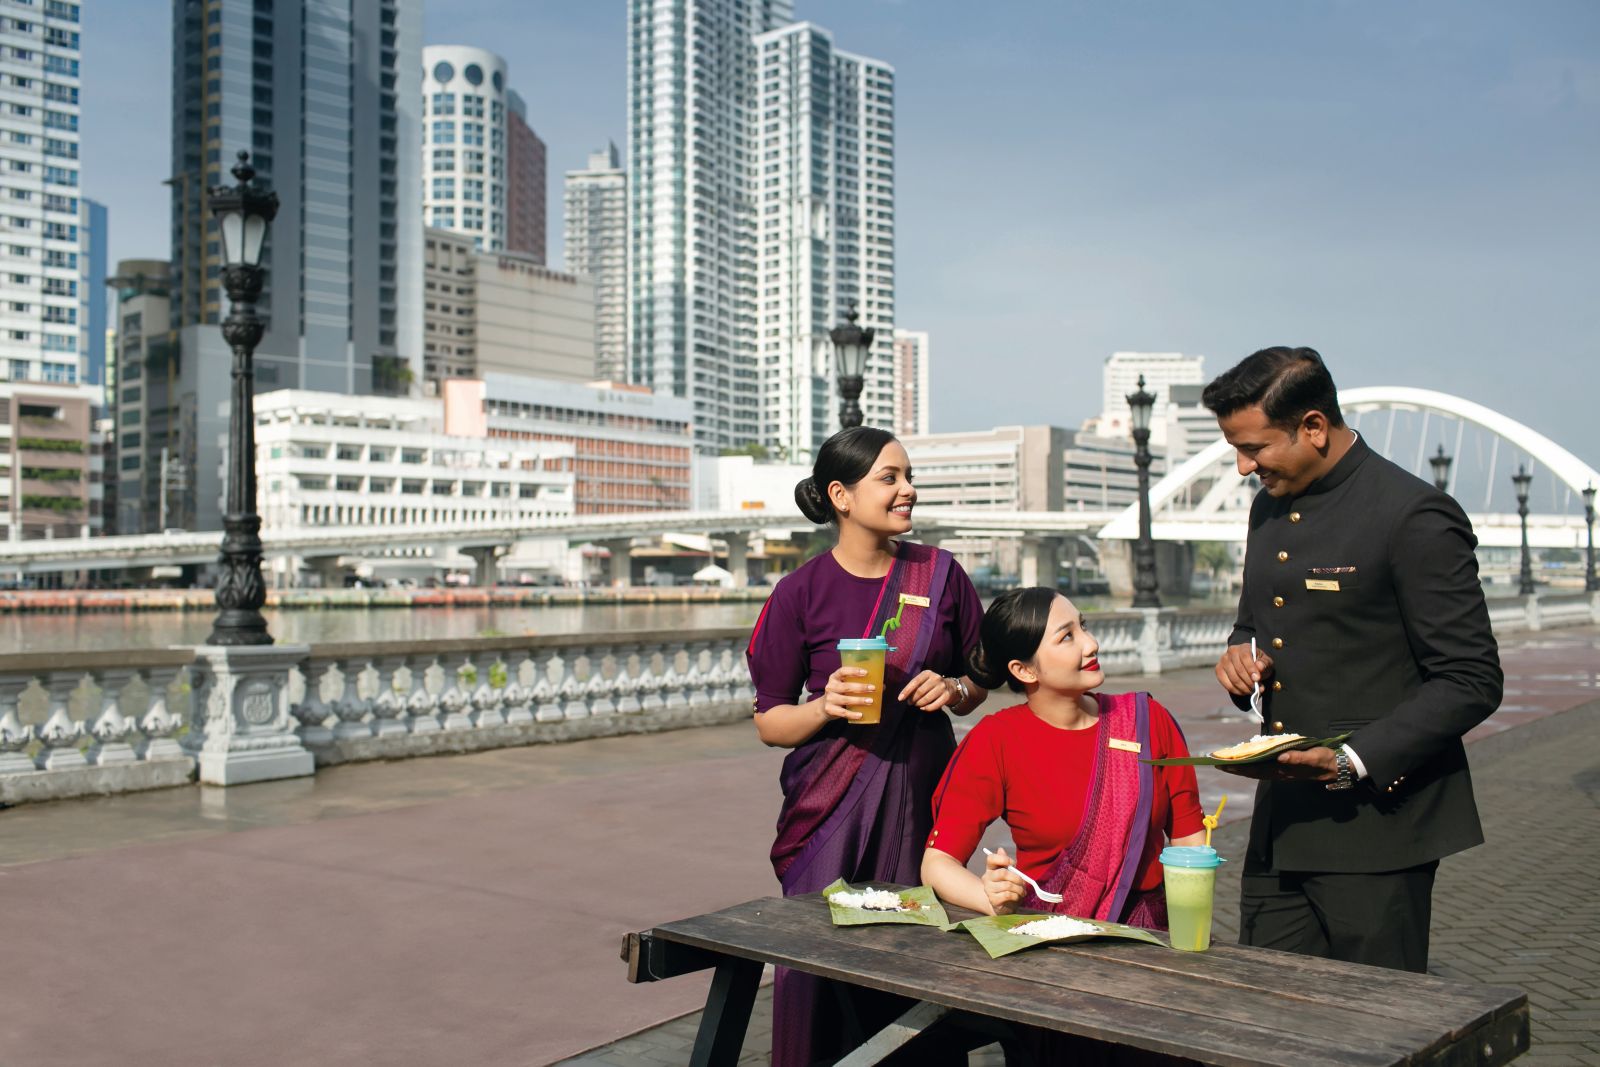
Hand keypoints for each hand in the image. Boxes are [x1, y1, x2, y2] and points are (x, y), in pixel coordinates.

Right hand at [820, 665, 874, 721]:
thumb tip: (882, 686)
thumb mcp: (845, 685)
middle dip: (861, 687)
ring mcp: (829, 699)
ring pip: (846, 699)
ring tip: (870, 701)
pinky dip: (852, 714)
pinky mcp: (830, 709)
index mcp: (834, 677)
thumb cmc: (840, 693)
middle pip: (846, 686)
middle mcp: (830, 687)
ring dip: (859, 700)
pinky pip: (843, 712)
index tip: (866, 672)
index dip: (854, 671)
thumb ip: (859, 683)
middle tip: (873, 688)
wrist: (823, 707)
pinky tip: (861, 715)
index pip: (842, 671)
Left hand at [898, 670, 955, 713]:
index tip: (900, 699)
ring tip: (916, 705)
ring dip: (919, 704)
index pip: (915, 682)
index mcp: (927, 673)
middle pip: (920, 691)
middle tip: (910, 703)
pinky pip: (934, 705)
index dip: (906, 691)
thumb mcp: (924, 680)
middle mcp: (936, 678)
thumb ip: (915, 685)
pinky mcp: (947, 696)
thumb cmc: (932, 685)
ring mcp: (942, 687)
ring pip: (926, 699)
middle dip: (913, 699)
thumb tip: (903, 696)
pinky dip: (927, 708)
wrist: (950, 687)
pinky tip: (923, 708)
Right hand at [981, 847, 1026, 914]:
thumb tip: (1001, 849)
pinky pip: (1008, 895)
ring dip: (1019, 889)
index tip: (1013, 863)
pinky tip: (1017, 897)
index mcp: (990, 869)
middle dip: (1017, 878)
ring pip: (1008, 885)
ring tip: (1022, 891)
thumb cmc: (1007, 887)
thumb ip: (1006, 863)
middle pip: (1002, 873)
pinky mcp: (993, 900)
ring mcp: (988, 890)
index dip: (1003, 859)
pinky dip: (1016, 896)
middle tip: (1023, 882)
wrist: (1003, 906)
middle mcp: (987, 878)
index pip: (991, 859)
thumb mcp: (1008, 874)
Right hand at [1215, 643, 1272, 695]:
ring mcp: (1223, 661)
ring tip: (1253, 691)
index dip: (1251, 668)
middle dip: (1249, 681)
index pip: (1245, 657)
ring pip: (1233, 678)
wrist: (1249, 666)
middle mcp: (1231, 652)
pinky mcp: (1219, 671)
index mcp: (1243, 647)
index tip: (1257, 679)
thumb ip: (1264, 664)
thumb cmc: (1259, 664)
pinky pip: (1227, 684)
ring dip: (1244, 688)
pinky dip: (1237, 691)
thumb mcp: (1266, 662)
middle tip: (1257, 688)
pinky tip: (1244, 692)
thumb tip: (1259, 667)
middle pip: (1239, 669)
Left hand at [1216, 746, 1337, 781]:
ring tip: (1223, 761)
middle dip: (1233, 767)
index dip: (1238, 766)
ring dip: (1239, 766)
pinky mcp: (1282, 768)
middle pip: (1251, 770)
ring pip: (1255, 770)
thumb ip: (1298, 758)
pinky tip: (1243, 760)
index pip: (1255, 769)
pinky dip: (1250, 764)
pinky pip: (1262, 767)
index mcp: (1282, 770)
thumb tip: (1281, 757)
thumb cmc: (1323, 760)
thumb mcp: (1314, 757)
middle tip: (1215, 762)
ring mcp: (1279, 771)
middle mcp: (1278, 772)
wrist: (1333, 767)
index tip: (1223, 763)